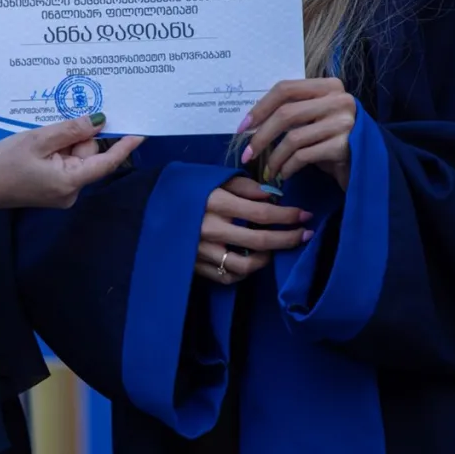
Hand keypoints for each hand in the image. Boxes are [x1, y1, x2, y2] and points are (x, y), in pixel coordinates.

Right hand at [0, 114, 144, 210]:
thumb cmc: (2, 164)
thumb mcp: (37, 140)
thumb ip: (69, 130)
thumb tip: (98, 121)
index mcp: (70, 181)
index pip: (106, 162)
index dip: (124, 146)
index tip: (141, 131)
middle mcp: (70, 191)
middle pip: (87, 155)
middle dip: (76, 136)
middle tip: (53, 123)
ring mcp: (61, 191)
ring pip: (74, 157)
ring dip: (62, 142)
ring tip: (37, 136)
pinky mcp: (51, 189)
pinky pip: (63, 163)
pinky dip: (55, 150)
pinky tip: (37, 144)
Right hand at [194, 176, 311, 285]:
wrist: (149, 206)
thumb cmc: (186, 188)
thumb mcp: (213, 178)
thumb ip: (244, 186)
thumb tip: (274, 195)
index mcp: (215, 202)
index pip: (263, 212)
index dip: (288, 215)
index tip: (304, 215)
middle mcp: (210, 228)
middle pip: (260, 240)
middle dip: (289, 238)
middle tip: (304, 234)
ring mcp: (202, 250)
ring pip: (245, 266)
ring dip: (266, 258)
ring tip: (275, 250)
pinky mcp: (195, 265)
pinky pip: (227, 277)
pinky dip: (243, 273)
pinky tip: (250, 261)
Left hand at [242, 79, 356, 190]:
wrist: (367, 164)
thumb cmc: (332, 139)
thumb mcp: (315, 117)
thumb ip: (293, 110)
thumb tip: (251, 121)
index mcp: (329, 86)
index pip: (285, 89)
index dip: (260, 107)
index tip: (243, 127)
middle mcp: (339, 100)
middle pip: (286, 114)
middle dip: (261, 136)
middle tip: (247, 154)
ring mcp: (344, 123)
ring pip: (293, 138)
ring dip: (274, 157)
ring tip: (269, 170)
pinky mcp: (344, 147)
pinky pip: (303, 156)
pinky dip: (288, 167)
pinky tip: (284, 173)